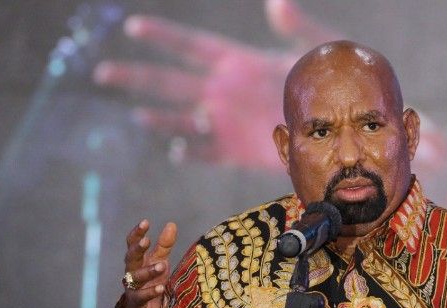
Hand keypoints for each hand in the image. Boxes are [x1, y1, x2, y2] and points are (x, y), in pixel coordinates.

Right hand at [93, 0, 338, 171]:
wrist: (344, 132)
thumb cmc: (331, 84)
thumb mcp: (315, 53)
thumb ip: (298, 29)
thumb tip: (276, 2)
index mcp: (239, 63)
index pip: (192, 46)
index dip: (164, 37)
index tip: (132, 26)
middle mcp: (225, 91)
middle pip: (171, 82)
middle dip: (137, 76)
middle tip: (102, 72)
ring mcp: (228, 123)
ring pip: (182, 119)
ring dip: (160, 117)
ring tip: (140, 115)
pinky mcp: (237, 152)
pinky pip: (207, 152)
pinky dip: (192, 152)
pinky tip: (180, 150)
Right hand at [119, 219, 176, 307]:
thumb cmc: (151, 281)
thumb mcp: (159, 261)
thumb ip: (164, 245)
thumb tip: (171, 223)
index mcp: (138, 260)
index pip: (132, 243)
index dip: (137, 233)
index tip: (145, 222)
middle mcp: (132, 271)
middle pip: (131, 258)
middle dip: (137, 249)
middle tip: (147, 241)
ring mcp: (133, 287)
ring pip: (137, 277)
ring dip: (149, 271)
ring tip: (162, 265)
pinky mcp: (137, 302)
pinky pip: (141, 296)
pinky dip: (150, 292)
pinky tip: (160, 287)